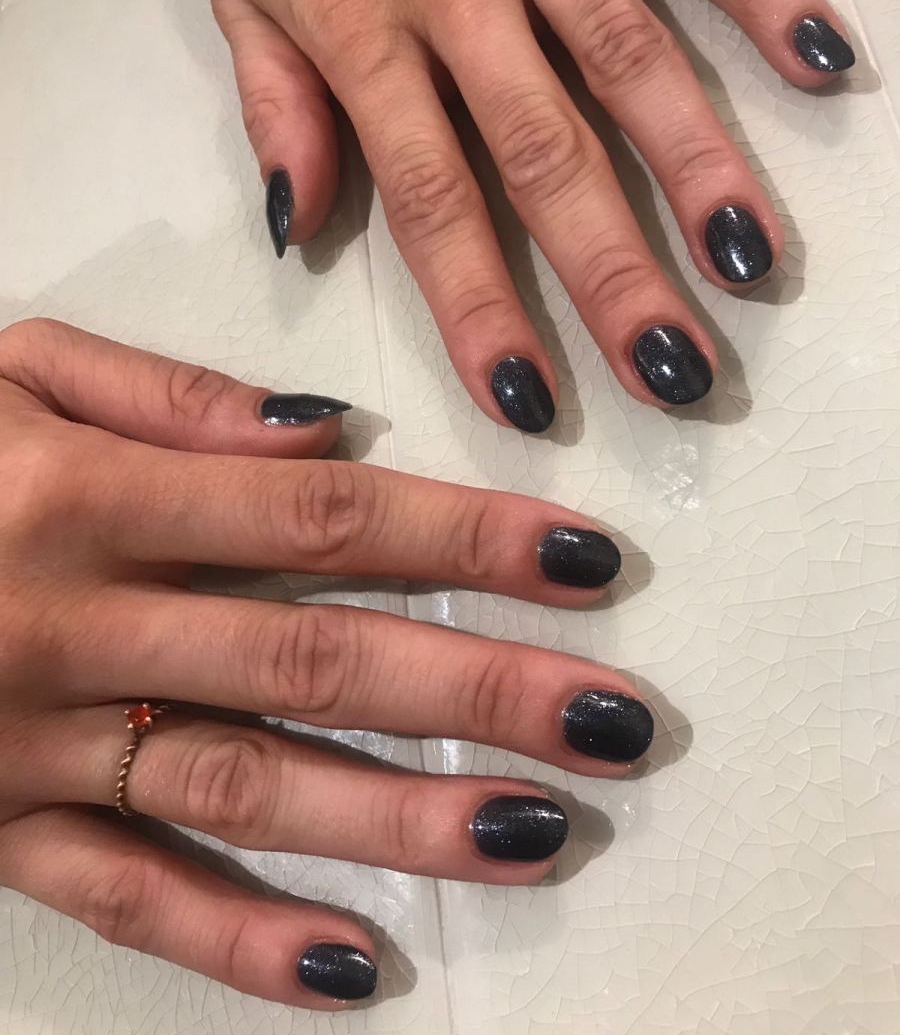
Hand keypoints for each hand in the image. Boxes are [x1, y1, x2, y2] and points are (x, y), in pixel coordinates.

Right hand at [0, 319, 653, 1008]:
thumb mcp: (2, 370)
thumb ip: (158, 394)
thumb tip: (320, 434)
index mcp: (84, 493)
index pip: (322, 516)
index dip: (464, 539)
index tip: (588, 559)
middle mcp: (72, 624)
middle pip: (315, 657)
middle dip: (482, 688)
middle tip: (619, 720)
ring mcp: (30, 745)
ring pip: (244, 789)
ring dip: (403, 819)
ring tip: (541, 835)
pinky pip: (125, 899)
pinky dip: (239, 943)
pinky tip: (360, 967)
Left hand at [206, 0, 853, 429]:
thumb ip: (275, 105)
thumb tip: (297, 226)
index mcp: (361, 31)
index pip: (430, 200)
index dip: (481, 304)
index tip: (527, 397)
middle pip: (547, 153)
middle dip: (612, 272)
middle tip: (671, 370)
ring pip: (631, 56)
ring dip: (696, 163)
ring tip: (745, 263)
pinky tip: (824, 65)